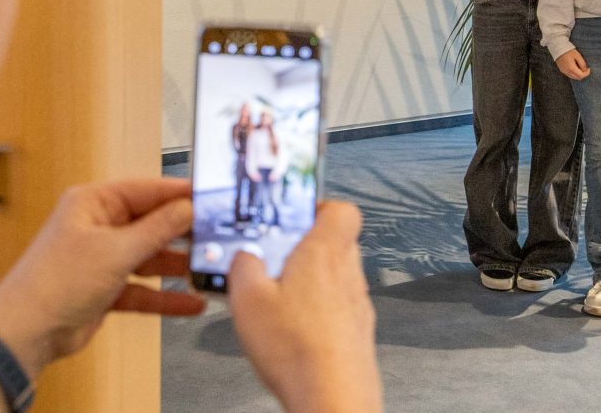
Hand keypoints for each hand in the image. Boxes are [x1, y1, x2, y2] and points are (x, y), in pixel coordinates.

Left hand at [0, 178, 204, 375]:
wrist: (26, 332)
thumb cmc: (55, 282)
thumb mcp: (115, 250)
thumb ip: (157, 229)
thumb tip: (187, 208)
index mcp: (94, 203)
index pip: (147, 190)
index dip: (181, 194)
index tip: (212, 197)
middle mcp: (99, 226)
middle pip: (152, 223)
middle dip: (183, 233)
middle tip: (219, 236)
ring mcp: (102, 258)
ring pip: (151, 257)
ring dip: (178, 266)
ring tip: (211, 269)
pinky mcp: (106, 289)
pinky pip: (144, 288)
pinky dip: (165, 296)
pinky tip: (191, 302)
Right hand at [229, 202, 381, 412]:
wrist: (332, 399)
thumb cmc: (298, 351)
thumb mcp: (247, 298)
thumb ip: (243, 265)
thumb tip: (244, 255)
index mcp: (325, 253)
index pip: (341, 209)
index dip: (316, 206)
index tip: (291, 215)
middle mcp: (348, 274)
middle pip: (335, 242)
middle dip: (304, 247)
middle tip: (275, 257)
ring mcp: (357, 305)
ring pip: (336, 277)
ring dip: (310, 281)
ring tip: (278, 299)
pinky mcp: (357, 333)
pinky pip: (337, 309)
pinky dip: (317, 312)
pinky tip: (293, 330)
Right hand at [554, 49, 590, 79]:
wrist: (558, 49)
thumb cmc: (568, 51)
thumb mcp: (578, 56)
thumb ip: (582, 64)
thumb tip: (585, 70)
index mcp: (571, 68)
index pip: (581, 76)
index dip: (586, 73)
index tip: (588, 68)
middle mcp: (567, 72)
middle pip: (577, 78)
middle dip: (583, 75)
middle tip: (585, 69)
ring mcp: (564, 71)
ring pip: (573, 77)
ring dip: (578, 75)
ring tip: (581, 68)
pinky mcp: (562, 70)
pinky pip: (569, 75)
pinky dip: (574, 74)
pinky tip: (575, 68)